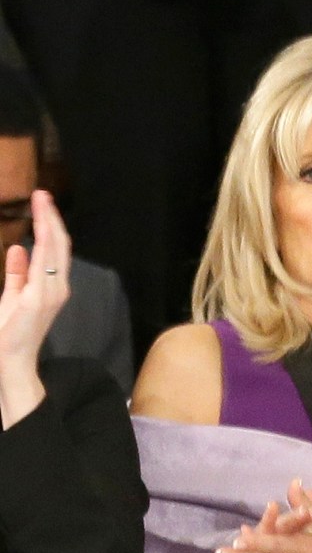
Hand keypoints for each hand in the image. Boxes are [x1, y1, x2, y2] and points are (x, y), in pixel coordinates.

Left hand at [0, 190, 70, 426]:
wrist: (11, 360)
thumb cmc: (10, 333)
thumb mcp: (12, 297)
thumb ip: (17, 273)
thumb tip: (17, 248)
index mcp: (52, 288)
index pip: (54, 250)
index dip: (50, 225)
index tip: (41, 202)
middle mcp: (58, 288)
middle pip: (59, 245)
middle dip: (51, 217)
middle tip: (42, 192)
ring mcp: (51, 293)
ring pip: (54, 249)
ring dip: (48, 222)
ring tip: (42, 199)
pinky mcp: (39, 297)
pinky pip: (44, 261)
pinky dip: (43, 239)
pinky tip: (39, 223)